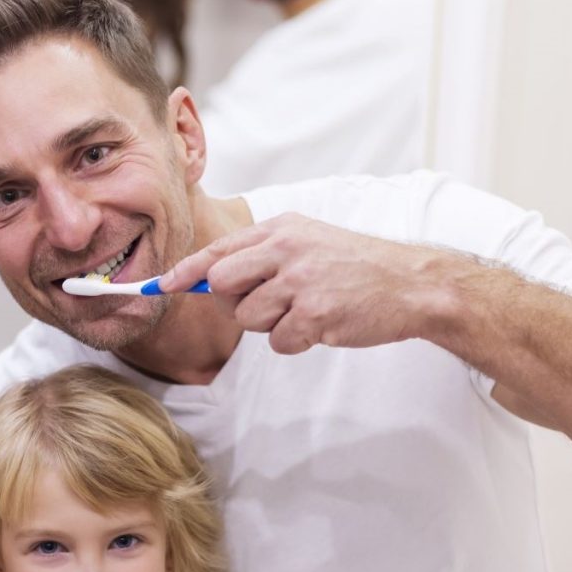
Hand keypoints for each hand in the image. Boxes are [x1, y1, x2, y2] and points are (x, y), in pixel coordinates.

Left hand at [161, 213, 453, 353]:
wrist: (412, 283)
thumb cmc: (354, 266)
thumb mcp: (308, 242)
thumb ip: (261, 255)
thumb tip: (207, 279)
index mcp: (282, 229)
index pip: (218, 251)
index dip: (184, 272)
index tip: (159, 286)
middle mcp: (287, 249)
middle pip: (220, 285)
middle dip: (233, 303)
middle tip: (266, 303)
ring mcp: (301, 281)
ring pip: (247, 318)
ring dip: (271, 325)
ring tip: (305, 310)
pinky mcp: (315, 314)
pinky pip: (277, 341)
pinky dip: (294, 341)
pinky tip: (321, 324)